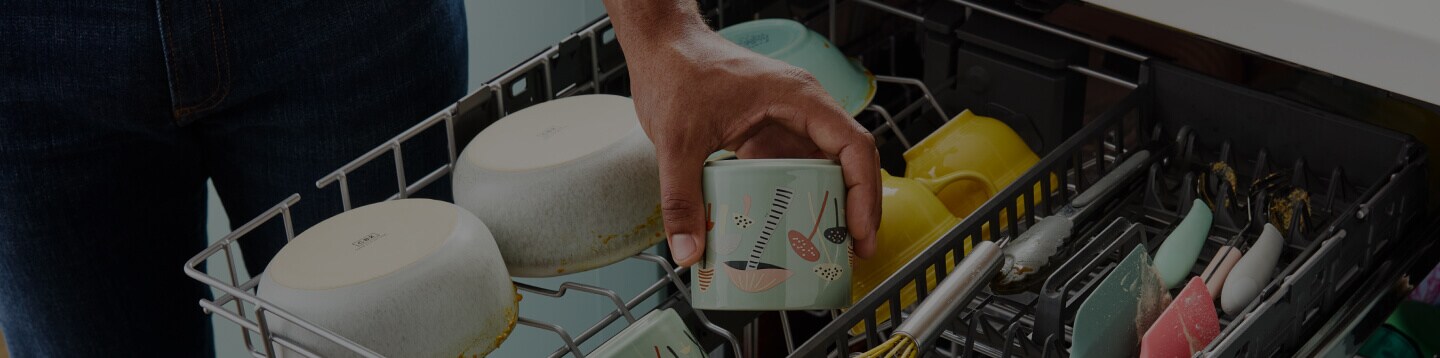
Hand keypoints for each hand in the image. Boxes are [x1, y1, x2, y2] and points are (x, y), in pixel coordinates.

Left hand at [603, 0, 880, 266]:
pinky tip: (790, 228)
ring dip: (831, 204)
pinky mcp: (767, 132)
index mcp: (798, 98)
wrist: (661, 46)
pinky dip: (798, 198)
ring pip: (824, 166)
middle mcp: (802, 108)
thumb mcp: (677, 141)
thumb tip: (688, 251)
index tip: (858, 230)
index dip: (864, 192)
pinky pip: (793, 168)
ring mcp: (786, 120)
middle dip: (858, 206)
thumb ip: (682, 198)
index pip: (853, 145)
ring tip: (830, 248)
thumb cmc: (677, 71)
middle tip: (855, 250)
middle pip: (849, 159)